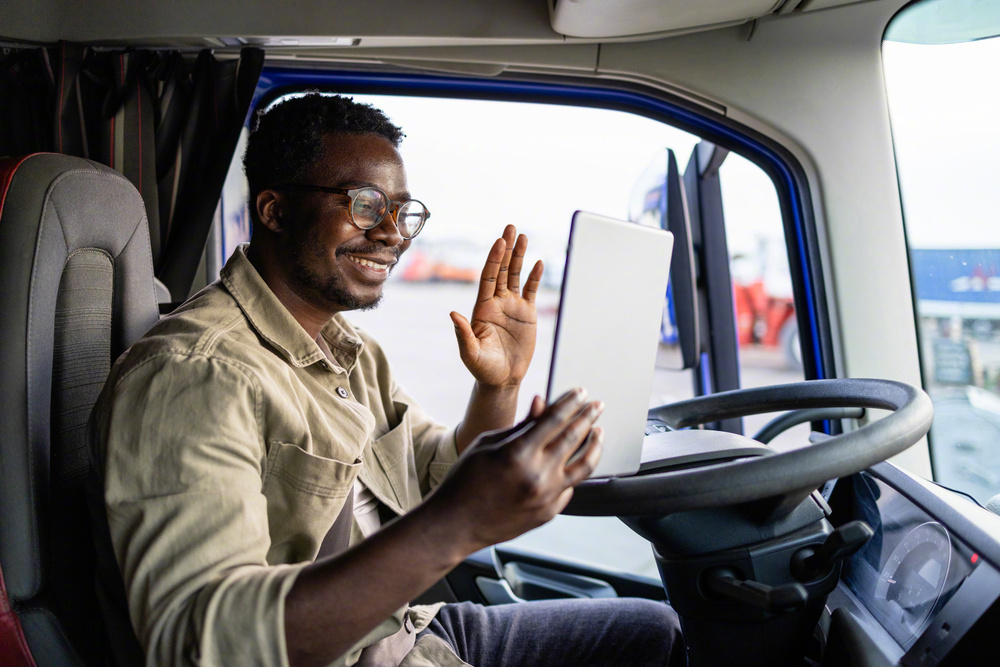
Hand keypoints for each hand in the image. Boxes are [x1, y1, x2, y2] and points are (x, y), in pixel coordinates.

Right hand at [427, 389, 604, 551]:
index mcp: (518, 453)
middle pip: (574, 437)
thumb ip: (521, 425)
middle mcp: (537, 475)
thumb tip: (543, 402)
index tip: (582, 392)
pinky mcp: (549, 513)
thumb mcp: (488, 443)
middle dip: (588, 416)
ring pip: (584, 466)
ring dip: (594, 445)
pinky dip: (574, 471)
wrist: (455, 524)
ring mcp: (546, 497)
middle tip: (598, 405)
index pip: (555, 419)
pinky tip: (575, 461)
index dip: (571, 402)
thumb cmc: (465, 480)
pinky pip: (570, 487)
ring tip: (598, 432)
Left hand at [451, 225, 542, 388]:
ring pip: (516, 275)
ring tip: (524, 236)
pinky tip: (538, 262)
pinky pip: (531, 291)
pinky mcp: (527, 314)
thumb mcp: (470, 353)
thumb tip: (453, 314)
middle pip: (502, 269)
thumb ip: (463, 334)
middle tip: (511, 227)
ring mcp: (512, 307)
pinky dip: (534, 277)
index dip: (494, 259)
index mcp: (482, 308)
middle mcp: (497, 302)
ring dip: (520, 256)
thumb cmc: (483, 368)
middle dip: (507, 249)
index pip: (488, 277)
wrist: (502, 379)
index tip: (499, 242)